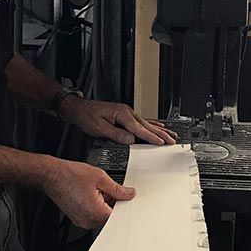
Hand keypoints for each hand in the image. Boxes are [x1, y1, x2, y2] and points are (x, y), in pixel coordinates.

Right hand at [43, 158, 135, 228]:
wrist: (51, 175)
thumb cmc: (70, 175)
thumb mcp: (100, 177)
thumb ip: (118, 189)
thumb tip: (129, 194)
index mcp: (96, 213)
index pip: (118, 215)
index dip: (124, 205)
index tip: (125, 198)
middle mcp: (88, 221)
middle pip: (110, 216)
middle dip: (113, 203)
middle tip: (106, 189)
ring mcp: (81, 221)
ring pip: (101, 215)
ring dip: (103, 204)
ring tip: (94, 190)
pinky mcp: (77, 218)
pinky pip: (92, 215)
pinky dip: (95, 206)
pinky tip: (88, 193)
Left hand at [59, 96, 176, 145]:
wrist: (78, 108)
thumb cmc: (86, 116)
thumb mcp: (99, 128)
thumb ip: (116, 134)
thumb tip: (130, 140)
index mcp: (122, 114)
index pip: (139, 128)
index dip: (151, 137)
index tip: (160, 142)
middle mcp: (126, 112)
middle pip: (147, 125)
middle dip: (161, 134)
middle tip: (172, 140)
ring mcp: (126, 113)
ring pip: (147, 124)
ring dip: (159, 130)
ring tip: (171, 135)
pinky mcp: (124, 116)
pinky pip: (141, 122)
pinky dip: (151, 126)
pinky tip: (158, 128)